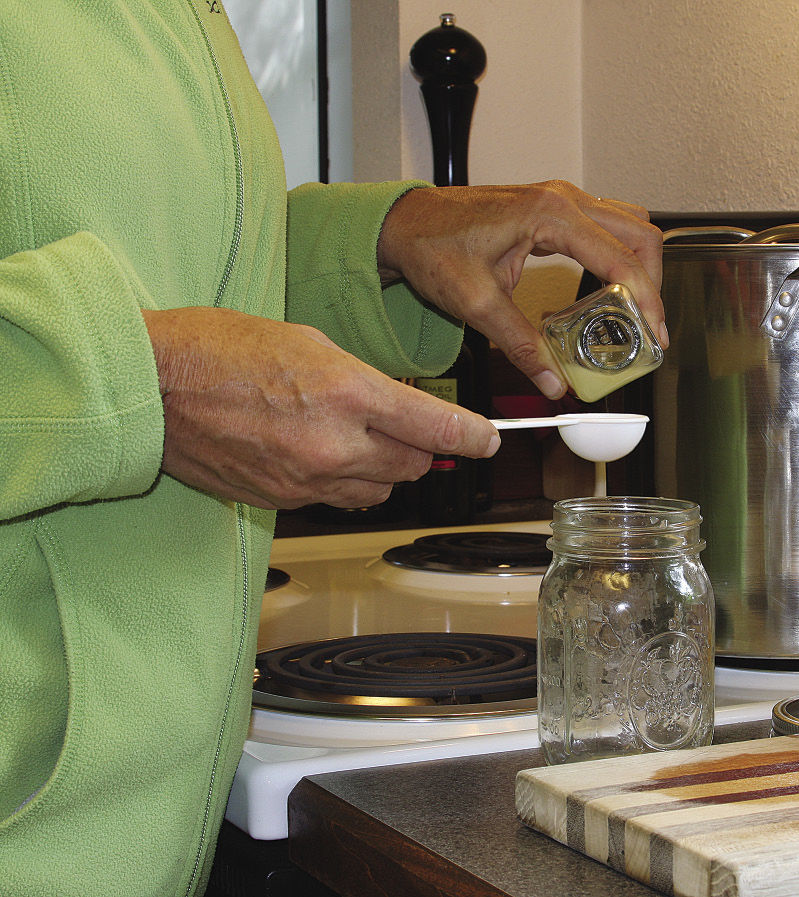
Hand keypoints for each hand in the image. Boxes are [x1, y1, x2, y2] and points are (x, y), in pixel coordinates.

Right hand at [143, 307, 499, 508]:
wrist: (152, 384)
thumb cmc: (221, 348)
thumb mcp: (310, 342)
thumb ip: (364, 381)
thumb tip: (399, 407)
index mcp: (347, 393)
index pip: (435, 428)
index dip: (472, 438)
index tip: (488, 441)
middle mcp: (334, 444)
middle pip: (413, 466)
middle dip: (421, 448)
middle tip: (409, 428)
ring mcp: (306, 479)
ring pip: (379, 491)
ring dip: (384, 470)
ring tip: (360, 440)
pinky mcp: (281, 500)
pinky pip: (336, 500)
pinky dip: (344, 483)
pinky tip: (320, 455)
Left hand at [375, 180, 665, 399]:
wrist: (405, 223)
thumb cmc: (432, 246)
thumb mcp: (476, 303)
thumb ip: (521, 344)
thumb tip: (553, 379)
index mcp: (550, 216)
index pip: (621, 257)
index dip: (647, 299)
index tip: (656, 332)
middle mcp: (563, 200)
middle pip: (640, 233)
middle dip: (653, 281)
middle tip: (649, 326)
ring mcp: (561, 200)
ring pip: (629, 225)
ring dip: (639, 265)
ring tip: (634, 311)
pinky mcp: (555, 209)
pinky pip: (607, 226)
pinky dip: (620, 256)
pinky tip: (608, 291)